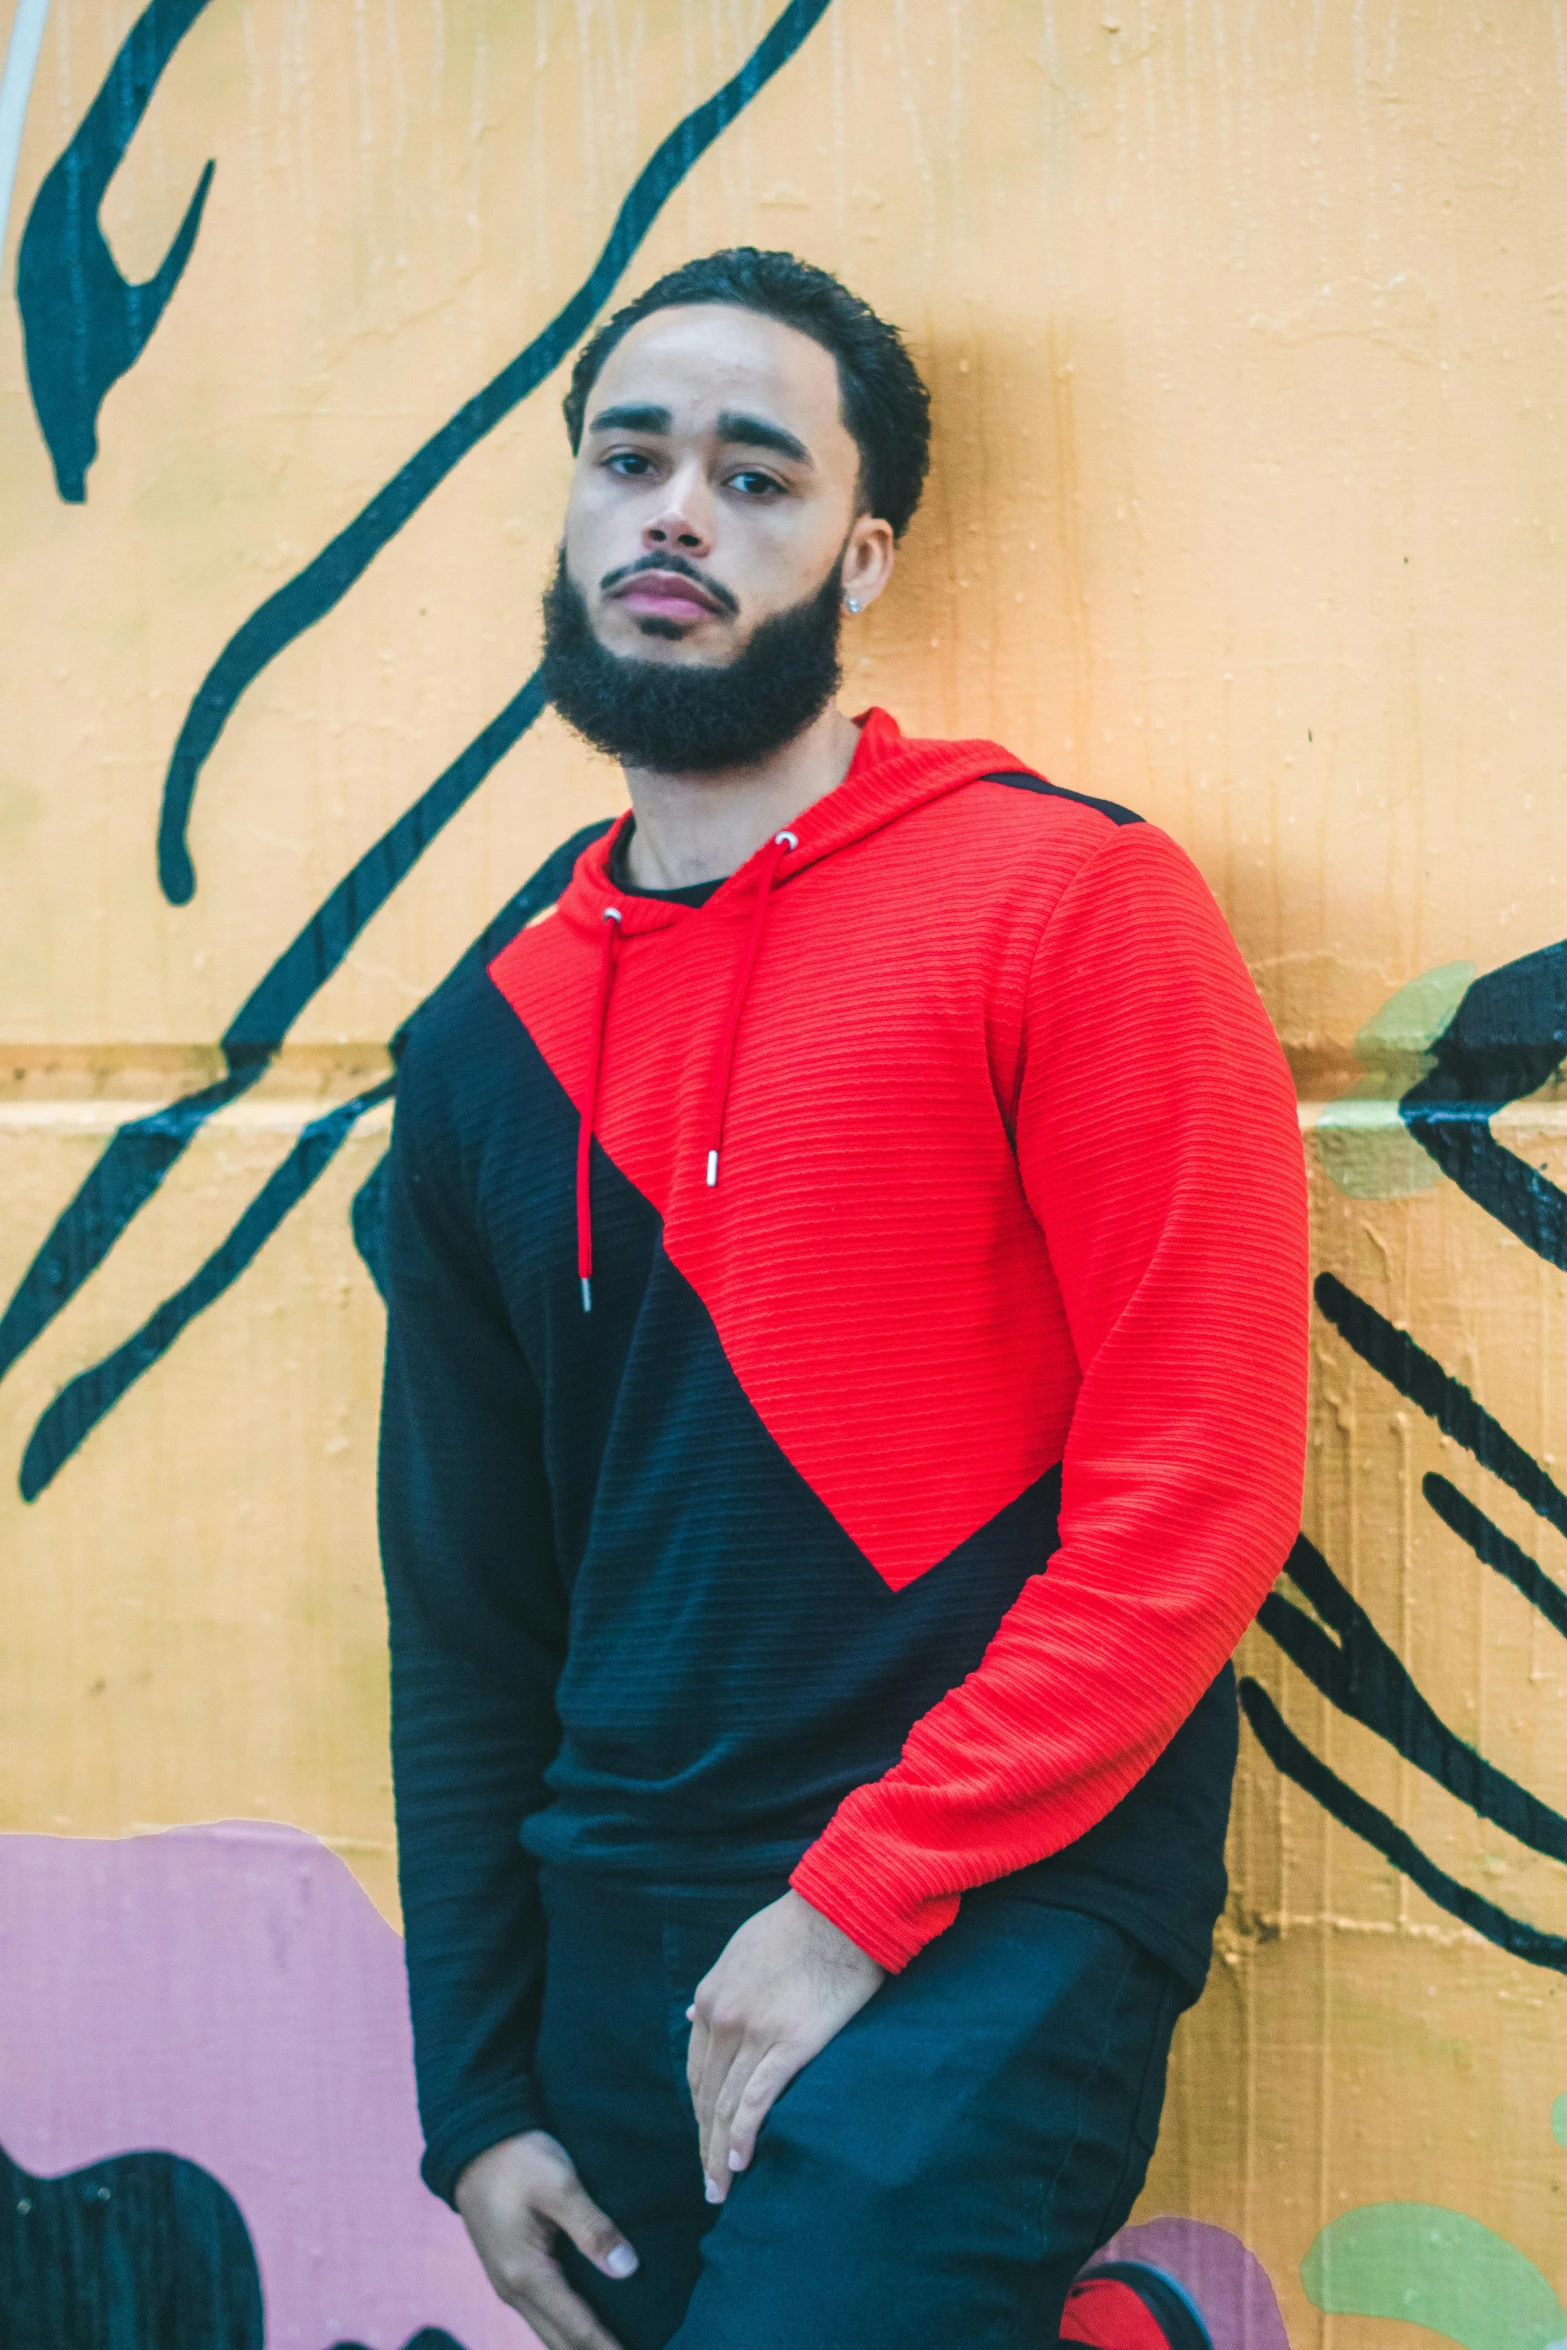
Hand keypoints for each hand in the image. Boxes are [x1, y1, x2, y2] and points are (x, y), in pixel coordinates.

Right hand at [454, 2130, 636, 2349]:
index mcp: (527, 2274)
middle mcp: (514, 2291)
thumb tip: (627, 2269)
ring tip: (616, 2346)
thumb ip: (592, 2228)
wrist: (473, 2142)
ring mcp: (508, 2285)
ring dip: (581, 2345)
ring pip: (550, 2333)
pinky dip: (567, 2330)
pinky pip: (543, 2315)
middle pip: (561, 2343)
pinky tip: (588, 2326)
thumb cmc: (518, 2158)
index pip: (579, 2329)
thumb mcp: (560, 2183)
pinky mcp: (509, 2273)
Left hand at [686, 1888, 884, 2202]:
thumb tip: (691, 2019)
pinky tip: (741, 2162)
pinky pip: (759, 2100)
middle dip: (704, 2143)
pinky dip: (745, 2135)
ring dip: (720, 2153)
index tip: (705, 2140)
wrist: (843, 1908)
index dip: (700, 2113)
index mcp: (711, 1997)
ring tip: (721, 2189)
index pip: (696, 2072)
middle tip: (708, 2184)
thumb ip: (717, 1991)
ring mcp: (755, 2032)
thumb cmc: (798, 1927)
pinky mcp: (792, 2042)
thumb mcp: (740, 1951)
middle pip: (707, 2096)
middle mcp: (723, 2018)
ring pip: (728, 2106)